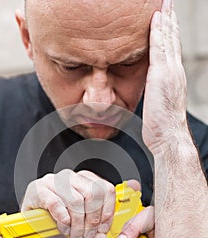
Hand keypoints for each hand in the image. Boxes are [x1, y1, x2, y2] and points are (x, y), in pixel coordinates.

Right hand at [21, 169, 115, 237]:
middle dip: (93, 220)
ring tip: (75, 236)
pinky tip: (63, 228)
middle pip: (93, 193)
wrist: (30, 231)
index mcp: (83, 180)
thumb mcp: (80, 229)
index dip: (107, 211)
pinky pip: (56, 204)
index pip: (105, 189)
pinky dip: (62, 220)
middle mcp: (69, 177)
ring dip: (78, 224)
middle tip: (88, 235)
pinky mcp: (38, 190)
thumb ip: (93, 232)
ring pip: (77, 200)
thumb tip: (102, 237)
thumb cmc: (54, 225)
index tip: (103, 228)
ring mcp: (53, 181)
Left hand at [143, 0, 187, 153]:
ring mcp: (170, 71)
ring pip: (168, 39)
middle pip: (173, 40)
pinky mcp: (161, 75)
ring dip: (166, 20)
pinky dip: (158, 32)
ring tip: (164, 4)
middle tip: (168, 3)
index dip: (170, 32)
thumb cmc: (161, 125)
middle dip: (170, 20)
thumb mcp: (160, 102)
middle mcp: (175, 70)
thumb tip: (151, 87)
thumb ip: (157, 90)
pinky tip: (156, 19)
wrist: (168, 135)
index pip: (172, 49)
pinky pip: (159, 48)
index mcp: (174, 76)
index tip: (167, 18)